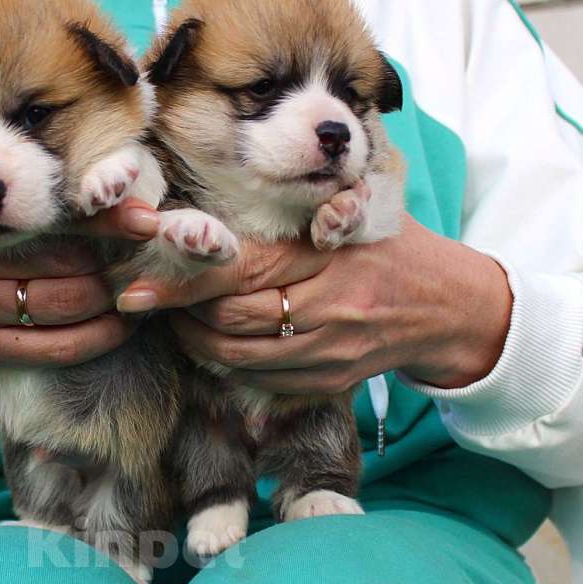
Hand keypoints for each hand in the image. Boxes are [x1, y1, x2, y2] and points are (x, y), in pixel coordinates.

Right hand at [0, 200, 159, 406]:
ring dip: (112, 304)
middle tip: (152, 256)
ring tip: (141, 292)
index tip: (145, 217)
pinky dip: (92, 341)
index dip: (103, 221)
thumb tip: (73, 198)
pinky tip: (115, 329)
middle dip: (117, 264)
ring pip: (63, 310)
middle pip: (65, 266)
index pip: (46, 220)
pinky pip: (48, 352)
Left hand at [117, 214, 511, 393]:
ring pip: (236, 357)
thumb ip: (294, 202)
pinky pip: (259, 381)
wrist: (448, 305)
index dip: (181, 282)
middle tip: (150, 298)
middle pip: (229, 319)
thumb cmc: (387, 243)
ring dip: (196, 341)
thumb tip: (210, 201)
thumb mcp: (352, 206)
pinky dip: (226, 364)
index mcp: (327, 255)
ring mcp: (329, 352)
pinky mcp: (329, 382)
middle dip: (179, 313)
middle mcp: (328, 308)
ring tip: (178, 318)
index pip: (237, 271)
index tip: (134, 288)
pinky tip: (216, 341)